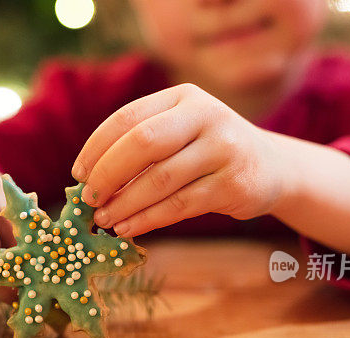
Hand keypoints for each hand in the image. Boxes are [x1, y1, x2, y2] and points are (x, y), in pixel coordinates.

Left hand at [71, 83, 286, 236]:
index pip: (127, 118)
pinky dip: (147, 220)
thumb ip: (141, 147)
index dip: (96, 148)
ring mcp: (224, 149)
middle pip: (142, 144)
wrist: (272, 168)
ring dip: (124, 204)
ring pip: (160, 180)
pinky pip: (179, 206)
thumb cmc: (208, 152)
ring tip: (104, 219)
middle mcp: (206, 115)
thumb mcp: (180, 134)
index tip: (78, 174)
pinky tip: (128, 228)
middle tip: (88, 199)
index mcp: (182, 97)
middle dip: (107, 175)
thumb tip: (88, 181)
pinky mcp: (234, 184)